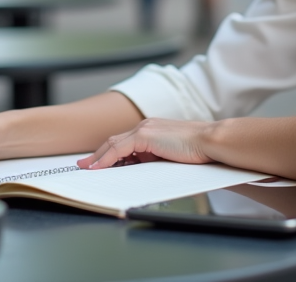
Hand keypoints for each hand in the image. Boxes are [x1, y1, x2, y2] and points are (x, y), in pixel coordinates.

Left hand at [78, 118, 212, 168]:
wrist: (211, 141)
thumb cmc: (198, 150)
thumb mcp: (171, 155)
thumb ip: (155, 158)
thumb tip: (141, 171)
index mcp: (152, 129)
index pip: (124, 141)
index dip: (108, 153)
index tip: (98, 163)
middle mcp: (146, 126)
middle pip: (114, 141)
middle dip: (97, 155)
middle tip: (84, 166)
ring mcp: (145, 129)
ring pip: (113, 144)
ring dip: (98, 158)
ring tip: (86, 169)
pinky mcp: (145, 135)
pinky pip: (118, 149)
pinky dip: (105, 159)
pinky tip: (97, 168)